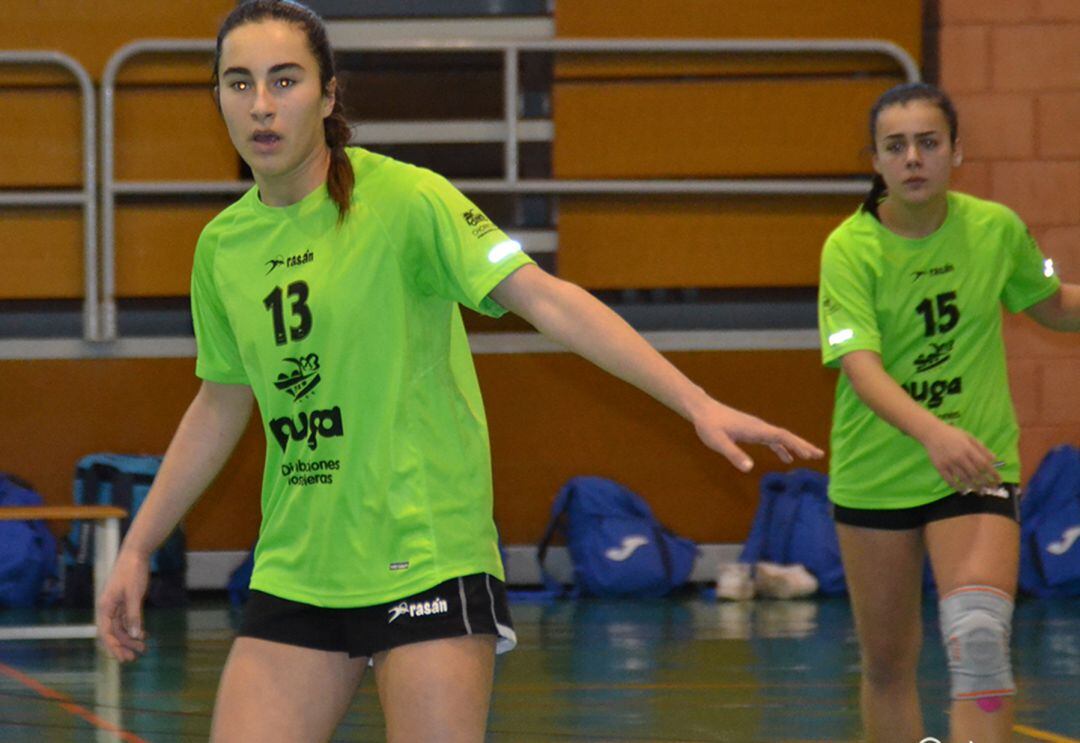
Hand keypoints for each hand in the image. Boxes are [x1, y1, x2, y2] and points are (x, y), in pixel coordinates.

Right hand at [96, 549, 149, 661]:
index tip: (123, 658)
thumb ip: (134, 615)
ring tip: (143, 649)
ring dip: (131, 638)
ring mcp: (117, 605)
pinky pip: (128, 619)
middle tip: (134, 658)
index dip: (114, 647)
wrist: (135, 554)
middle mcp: (108, 608)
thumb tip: (134, 635)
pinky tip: (143, 635)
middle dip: (123, 645)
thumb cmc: (132, 572)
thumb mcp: (134, 595)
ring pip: (122, 627)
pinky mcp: (126, 601)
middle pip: (114, 632)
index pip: (107, 632)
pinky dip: (134, 628)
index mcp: (105, 607)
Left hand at [692, 401, 824, 472]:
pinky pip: (771, 439)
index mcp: (755, 429)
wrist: (702, 410)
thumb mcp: (718, 442)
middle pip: (786, 436)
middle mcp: (759, 427)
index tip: (811, 454)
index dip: (797, 445)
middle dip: (802, 445)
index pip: (781, 436)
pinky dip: (781, 447)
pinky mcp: (751, 430)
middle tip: (819, 455)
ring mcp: (756, 428)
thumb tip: (749, 468)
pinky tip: (785, 457)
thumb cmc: (709, 425)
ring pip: (780, 437)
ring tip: (809, 457)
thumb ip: (733, 454)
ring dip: (795, 446)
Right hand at [920, 422, 1000, 492]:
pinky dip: (957, 486)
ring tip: (980, 492)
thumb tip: (994, 459)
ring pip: (964, 479)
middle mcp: (959, 457)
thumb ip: (982, 448)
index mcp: (968, 449)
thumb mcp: (969, 437)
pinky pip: (949, 480)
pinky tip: (963, 490)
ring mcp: (949, 463)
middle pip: (975, 474)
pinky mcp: (940, 467)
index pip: (984, 464)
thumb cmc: (953, 434)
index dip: (993, 474)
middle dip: (985, 483)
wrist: (931, 433)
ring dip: (973, 487)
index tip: (999, 480)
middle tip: (991, 489)